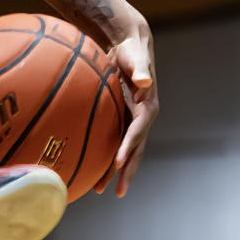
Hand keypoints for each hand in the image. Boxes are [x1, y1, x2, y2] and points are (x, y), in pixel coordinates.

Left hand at [94, 17, 157, 197]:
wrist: (129, 47)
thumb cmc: (133, 52)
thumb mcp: (137, 58)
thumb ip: (141, 69)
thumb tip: (145, 81)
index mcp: (147, 108)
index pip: (138, 132)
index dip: (129, 147)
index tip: (118, 162)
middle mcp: (141, 119)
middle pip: (135, 149)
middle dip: (126, 171)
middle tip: (118, 192)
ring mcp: (131, 120)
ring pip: (123, 150)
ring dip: (114, 170)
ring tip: (101, 189)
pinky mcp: (121, 117)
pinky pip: (113, 140)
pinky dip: (105, 155)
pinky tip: (92, 167)